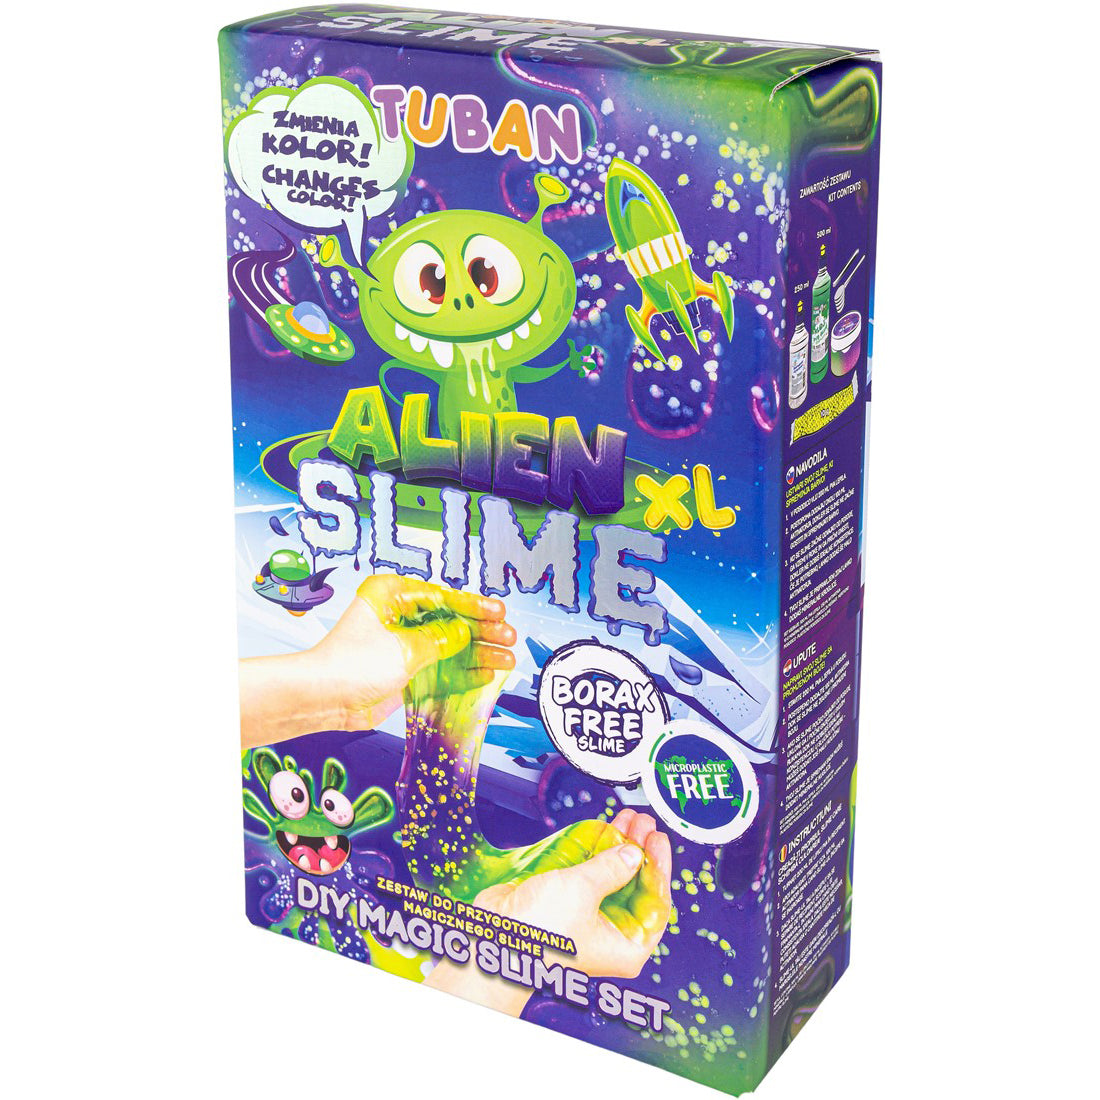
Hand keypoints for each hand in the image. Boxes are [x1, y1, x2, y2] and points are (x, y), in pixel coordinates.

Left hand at [239, 575, 515, 746]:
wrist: (324, 700)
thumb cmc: (352, 664)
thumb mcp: (404, 648)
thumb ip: (441, 640)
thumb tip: (465, 633)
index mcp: (393, 595)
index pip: (443, 597)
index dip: (474, 606)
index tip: (499, 612)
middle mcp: (399, 617)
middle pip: (450, 621)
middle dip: (482, 631)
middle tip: (508, 637)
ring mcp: (403, 645)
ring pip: (450, 646)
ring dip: (478, 653)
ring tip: (506, 659)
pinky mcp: (405, 672)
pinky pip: (441, 669)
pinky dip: (463, 673)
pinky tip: (487, 675)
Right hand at [424, 810, 672, 1016]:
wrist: (495, 937)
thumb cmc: (538, 932)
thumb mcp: (583, 890)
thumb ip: (612, 867)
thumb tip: (632, 853)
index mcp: (627, 945)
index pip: (656, 902)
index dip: (659, 867)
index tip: (658, 840)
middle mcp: (611, 934)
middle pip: (636, 887)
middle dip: (639, 851)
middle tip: (644, 825)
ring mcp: (589, 918)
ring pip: (614, 877)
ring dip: (619, 847)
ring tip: (627, 819)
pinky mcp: (568, 903)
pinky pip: (590, 874)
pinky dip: (596, 853)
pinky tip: (604, 831)